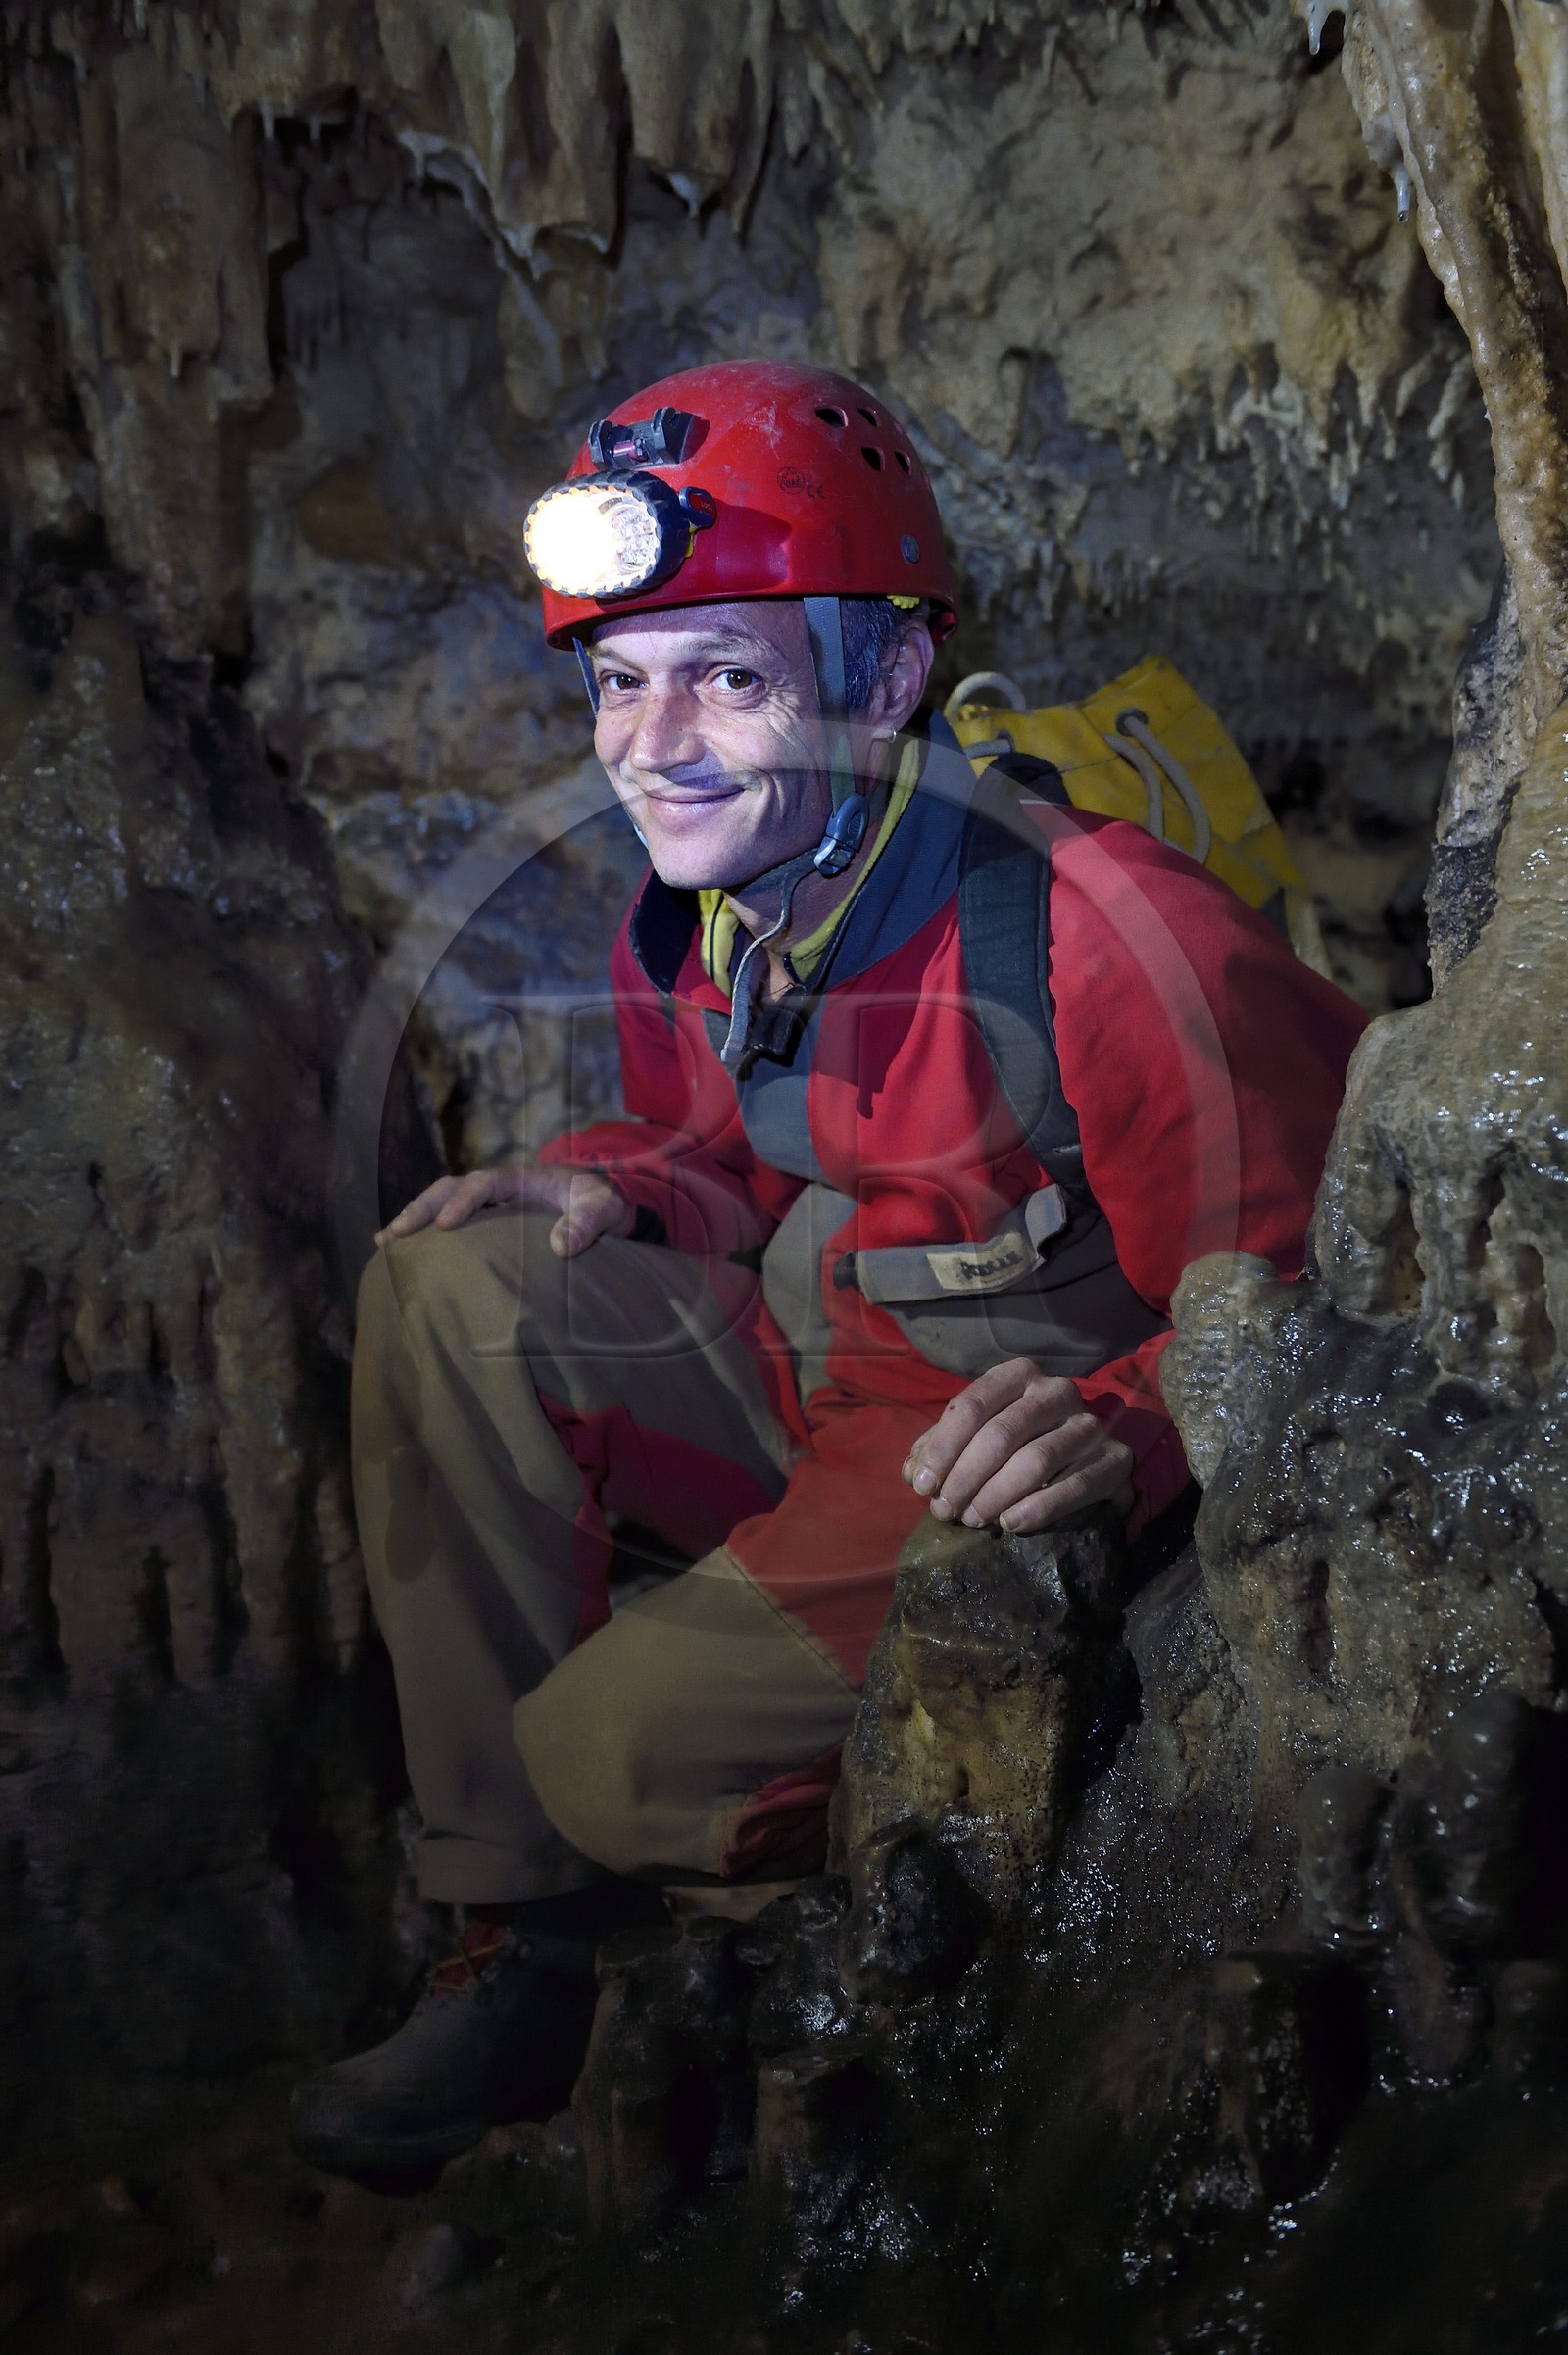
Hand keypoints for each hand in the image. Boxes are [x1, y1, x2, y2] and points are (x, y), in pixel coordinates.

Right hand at [376, 1163, 633, 1258]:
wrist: (603, 1205)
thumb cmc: (602, 1203)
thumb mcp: (604, 1209)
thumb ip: (587, 1224)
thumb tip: (560, 1248)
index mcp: (522, 1178)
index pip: (484, 1183)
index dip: (463, 1201)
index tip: (447, 1226)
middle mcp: (499, 1188)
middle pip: (450, 1188)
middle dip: (422, 1208)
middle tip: (396, 1235)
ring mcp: (490, 1205)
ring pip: (442, 1203)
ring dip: (415, 1220)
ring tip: (385, 1244)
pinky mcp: (486, 1224)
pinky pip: (451, 1225)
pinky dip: (426, 1236)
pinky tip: (403, 1256)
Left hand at [901, 1357, 1135, 1533]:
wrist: (1089, 1458)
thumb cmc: (1021, 1442)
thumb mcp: (978, 1437)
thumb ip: (942, 1449)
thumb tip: (912, 1472)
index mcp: (1019, 1376)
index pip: (972, 1405)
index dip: (942, 1448)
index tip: (922, 1485)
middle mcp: (1057, 1391)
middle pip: (1000, 1435)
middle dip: (965, 1477)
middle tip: (945, 1510)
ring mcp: (1089, 1424)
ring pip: (1035, 1461)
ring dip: (995, 1495)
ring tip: (973, 1519)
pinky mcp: (1114, 1458)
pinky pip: (1074, 1486)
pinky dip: (1037, 1508)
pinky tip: (1010, 1524)